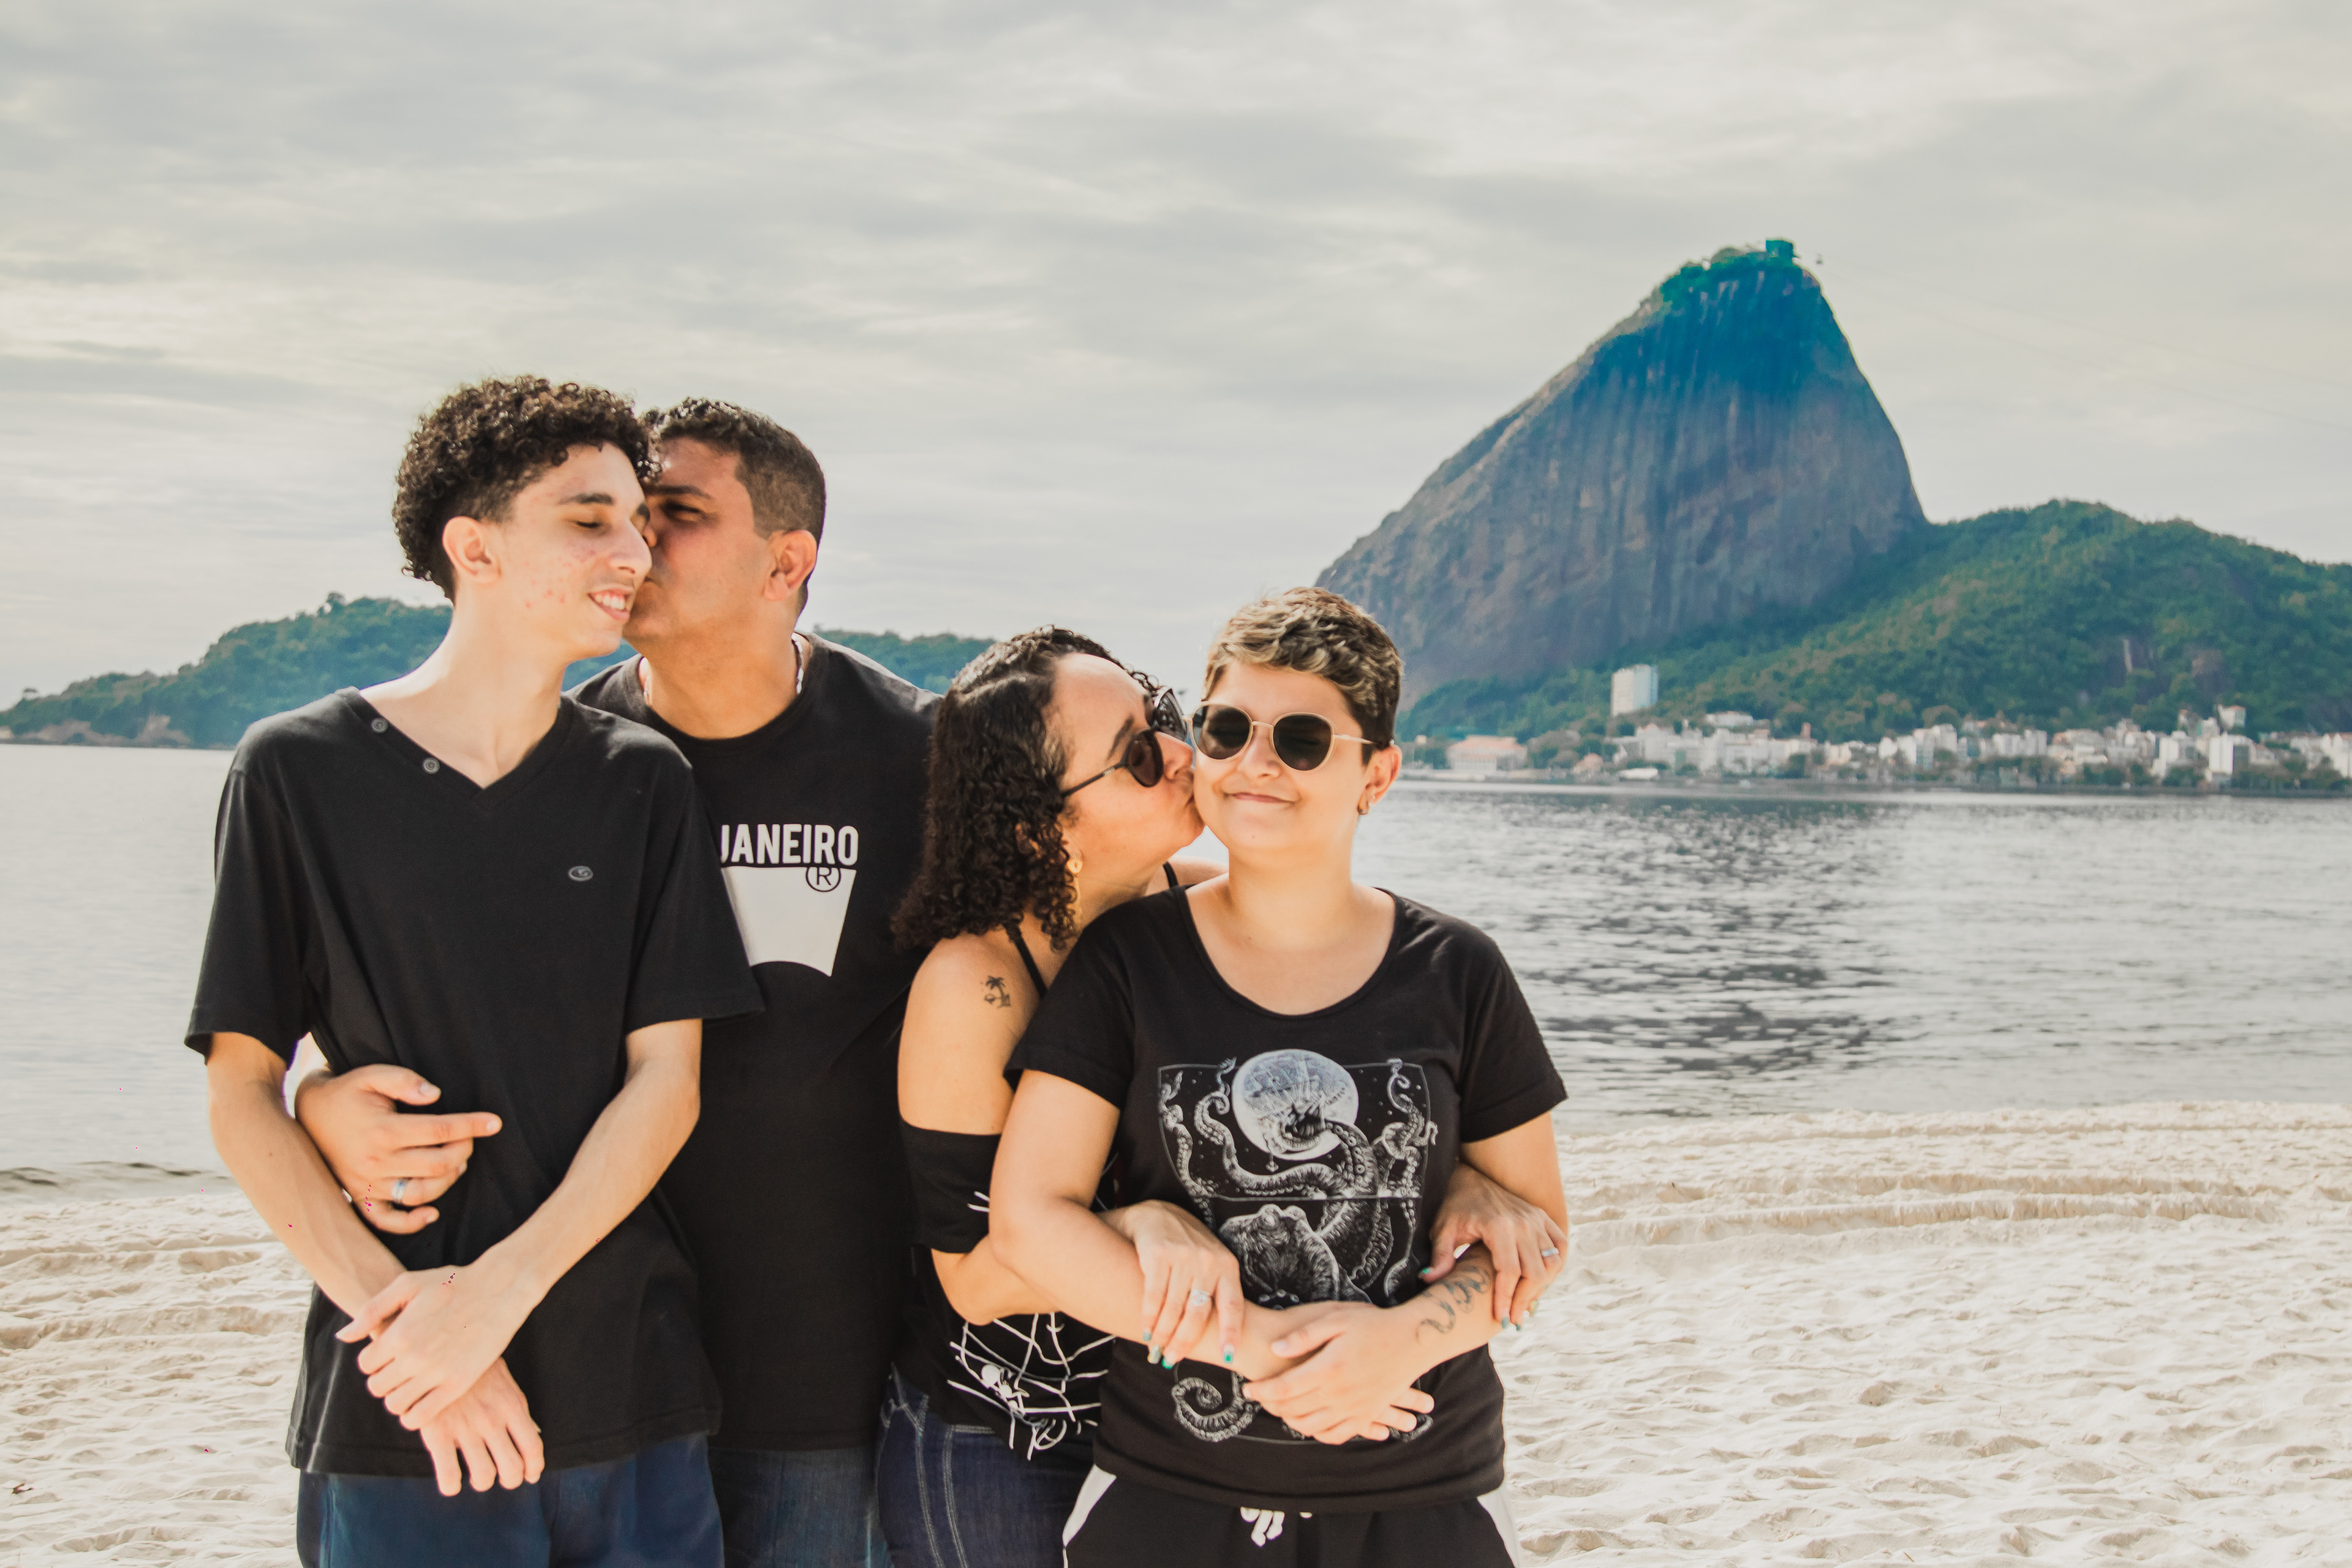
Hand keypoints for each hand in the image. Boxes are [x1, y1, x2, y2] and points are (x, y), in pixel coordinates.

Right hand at [294, 1063, 500, 1234]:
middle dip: (463, 1151)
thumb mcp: (373, 1075)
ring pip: (419, 1194)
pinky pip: (386, 1221)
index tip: (495, 1123)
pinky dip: (411, 1223)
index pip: (440, 1130)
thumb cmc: (348, 1093)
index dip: (472, 1125)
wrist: (308, 1115)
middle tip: (469, 1138)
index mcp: (383, 1131)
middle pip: (437, 1165)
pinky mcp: (359, 1197)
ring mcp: (366, 1184)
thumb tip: (435, 1096)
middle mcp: (375, 1162)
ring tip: (456, 1162)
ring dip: (447, 1181)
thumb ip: (405, 1080)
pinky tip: (432, 1212)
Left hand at [338, 1260, 535, 1431]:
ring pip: (395, 1405)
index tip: (388, 1353)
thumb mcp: (408, 1284)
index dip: (373, 1359)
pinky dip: (414, 1415)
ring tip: (409, 1384)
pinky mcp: (456, 1385)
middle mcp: (414, 1357)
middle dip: (384, 1378)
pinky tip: (421, 1399)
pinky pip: (420, 1417)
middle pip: (377, 1387)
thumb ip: (371, 1310)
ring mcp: (436, 1373)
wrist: (500, 1289)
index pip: (365, 1364)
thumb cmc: (453, 1283)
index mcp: (399, 1334)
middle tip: (399, 1368)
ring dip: (397, 1397)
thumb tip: (343, 1337)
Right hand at [417, 1358, 543, 1496]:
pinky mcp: (437, 1433)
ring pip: (484, 1476)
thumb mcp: (505, 1384)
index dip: (534, 1468)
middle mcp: (492, 1420)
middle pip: (512, 1468)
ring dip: (483, 1482)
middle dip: (511, 1479)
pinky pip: (449, 1475)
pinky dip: (451, 1486)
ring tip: (478, 1476)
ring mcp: (465, 1427)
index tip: (530, 1475)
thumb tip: (535, 1435)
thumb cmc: (476, 1368)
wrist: (439, 1347)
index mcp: (512, 1405)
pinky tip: (451, 1482)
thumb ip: (518, 1411)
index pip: (533, 1447)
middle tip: (504, 1478)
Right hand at [1107, 1200, 1244, 1368]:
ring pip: (1173, 1309)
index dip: (1231, 1332)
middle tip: (1173, 1359)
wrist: (1158, 1215)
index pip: (1233, 1305)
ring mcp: (1183, 1258)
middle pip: (1198, 1314)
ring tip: (1157, 1350)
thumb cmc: (1188, 1249)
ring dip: (1164, 1335)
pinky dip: (1148, 1319)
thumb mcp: (1211, 1263)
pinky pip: (1153, 1297)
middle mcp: (1208, 1262)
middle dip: (1184, 1342)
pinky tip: (1146, 1332)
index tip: (1228, 1355)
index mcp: (1227, 1266)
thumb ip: (1216, 1292)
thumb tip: (1219, 1340)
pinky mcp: (1158, 1255)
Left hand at [1244, 1303, 1435, 1444]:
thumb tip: (1275, 1348)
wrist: (1412, 1340)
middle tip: (1258, 1398)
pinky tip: (1309, 1425)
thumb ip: (1304, 1335)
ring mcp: (1355, 1408)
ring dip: (1290, 1420)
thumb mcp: (1336, 1318)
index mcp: (1329, 1368)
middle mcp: (1340, 1394)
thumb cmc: (1373, 1324)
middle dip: (1271, 1406)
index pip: (1285, 1387)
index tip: (1248, 1388)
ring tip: (1278, 1409)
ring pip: (1313, 1426)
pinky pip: (1338, 1434)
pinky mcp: (1366, 1414)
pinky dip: (1319, 1434)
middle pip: (1294, 1409)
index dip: (1262, 1391)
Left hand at [1426, 1162, 1565, 1326]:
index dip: (1506, 1298)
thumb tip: (1429, 1280)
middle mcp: (1523, 1222)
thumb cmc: (1456, 1205)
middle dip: (1525, 1300)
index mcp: (1498, 1226)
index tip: (1501, 1319)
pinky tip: (1541, 1283)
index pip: (1509, 1271)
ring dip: (1542, 1287)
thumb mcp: (1443, 1229)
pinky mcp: (1543, 1218)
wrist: (1473, 1177)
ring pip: (1552, 1262)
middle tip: (1514, 1320)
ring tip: (1525, 1304)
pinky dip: (1555, 1267)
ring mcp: (1536, 1219)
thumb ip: (1441, 1256)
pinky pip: (1560, 1247)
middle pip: (1535, 1272)